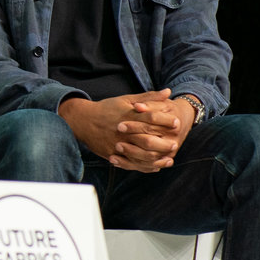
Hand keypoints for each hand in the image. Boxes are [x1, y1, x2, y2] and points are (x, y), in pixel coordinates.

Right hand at [58, 88, 187, 171]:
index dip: (165, 121)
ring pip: (140, 154)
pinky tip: (154, 167)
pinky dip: (144, 167)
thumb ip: (148, 97)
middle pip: (147, 139)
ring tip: (168, 159)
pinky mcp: (112, 154)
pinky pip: (131, 163)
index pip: (150, 118)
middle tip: (175, 144)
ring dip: (157, 158)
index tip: (176, 123)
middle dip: (163, 143)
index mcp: (128, 115)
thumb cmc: (107, 108)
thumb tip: (168, 92)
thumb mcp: (126, 99)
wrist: (82, 120)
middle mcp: (123, 131)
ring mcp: (117, 144)